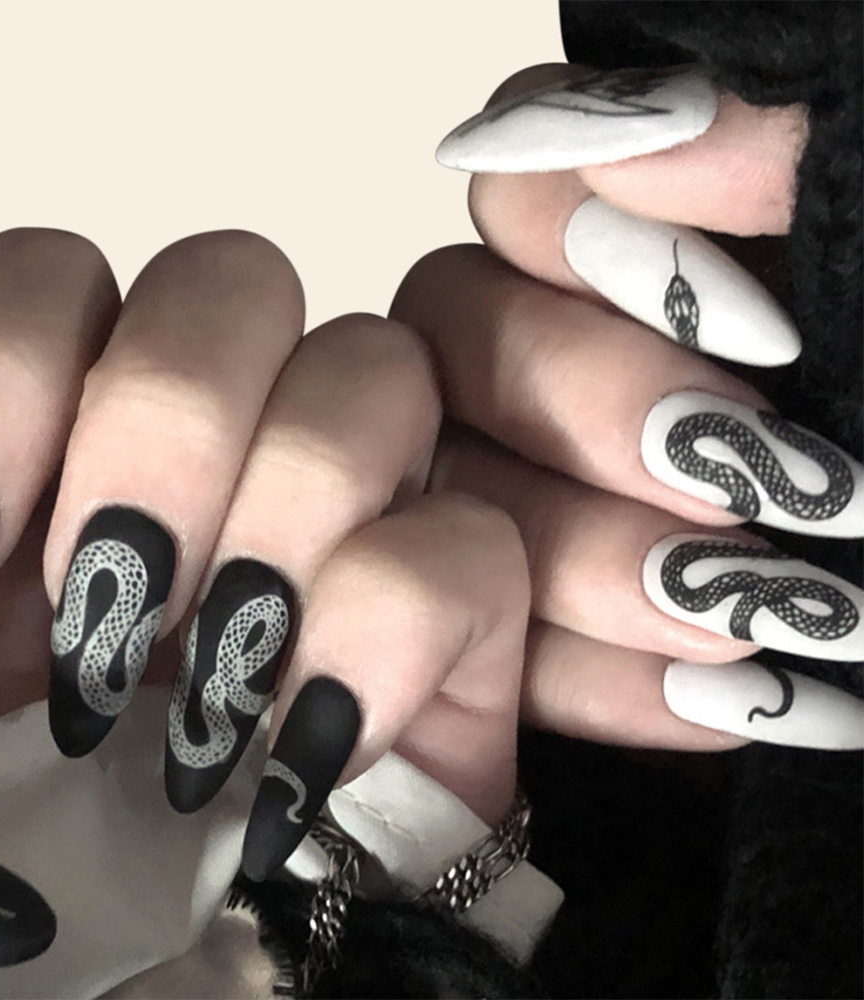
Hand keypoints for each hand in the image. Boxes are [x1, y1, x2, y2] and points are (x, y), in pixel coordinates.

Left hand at [0, 228, 532, 965]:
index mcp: (47, 497)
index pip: (49, 286)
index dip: (0, 371)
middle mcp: (208, 487)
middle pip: (231, 280)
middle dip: (171, 424)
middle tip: (117, 611)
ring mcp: (346, 544)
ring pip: (375, 368)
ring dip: (291, 510)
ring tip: (222, 696)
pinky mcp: (459, 638)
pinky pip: (473, 541)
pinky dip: (394, 627)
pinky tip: (317, 749)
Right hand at [391, 64, 862, 751]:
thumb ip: (780, 150)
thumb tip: (651, 123)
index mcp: (631, 254)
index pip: (520, 194)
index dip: (580, 241)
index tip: (757, 327)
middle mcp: (552, 360)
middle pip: (455, 342)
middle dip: (583, 410)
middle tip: (738, 480)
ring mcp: (525, 495)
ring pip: (456, 502)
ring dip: (583, 559)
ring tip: (743, 613)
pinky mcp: (532, 623)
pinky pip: (493, 648)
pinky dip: (597, 679)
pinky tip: (720, 700)